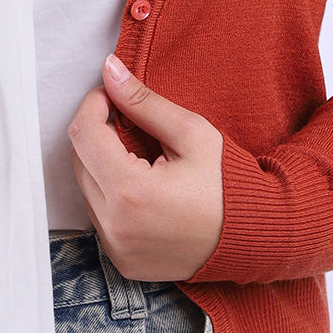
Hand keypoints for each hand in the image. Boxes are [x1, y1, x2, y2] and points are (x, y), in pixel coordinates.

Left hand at [68, 54, 222, 281]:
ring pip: (86, 188)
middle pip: (79, 160)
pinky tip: (143, 188)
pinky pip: (99, 217)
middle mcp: (115, 225)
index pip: (83, 133)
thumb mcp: (191, 132)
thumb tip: (109, 71)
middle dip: (98, 133)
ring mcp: (116, 247)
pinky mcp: (121, 261)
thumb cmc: (227, 183)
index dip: (94, 104)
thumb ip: (143, 101)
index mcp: (130, 191)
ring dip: (102, 165)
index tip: (113, 96)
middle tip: (130, 124)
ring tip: (141, 158)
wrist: (252, 238)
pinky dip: (111, 195)